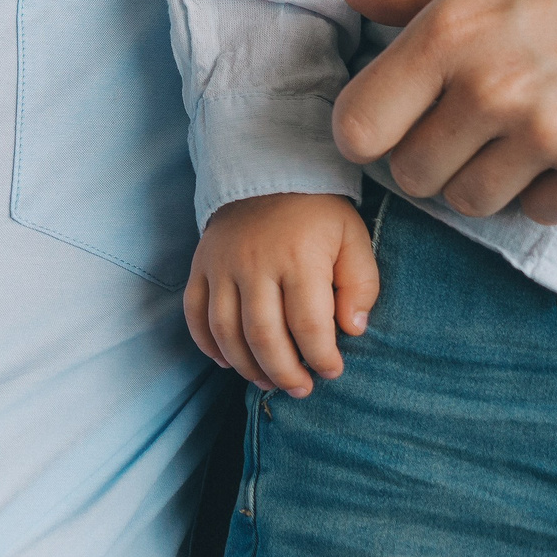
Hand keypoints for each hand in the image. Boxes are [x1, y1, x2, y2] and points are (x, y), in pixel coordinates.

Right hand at [184, 193, 379, 397]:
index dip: (322, 358)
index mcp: (299, 257)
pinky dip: (207, 344)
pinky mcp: (201, 265)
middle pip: (264, 336)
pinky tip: (229, 361)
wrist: (267, 168)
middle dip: (285, 373)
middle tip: (302, 389)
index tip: (333, 371)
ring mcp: (222, 264)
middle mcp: (255, 263)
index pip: (309, 325)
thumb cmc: (318, 213)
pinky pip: (195, 313)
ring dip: (247, 366)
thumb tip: (352, 330)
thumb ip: (361, 285)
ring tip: (269, 382)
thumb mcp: (353, 238)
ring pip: (226, 332)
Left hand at [333, 0, 556, 224]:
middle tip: (461, 124)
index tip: (390, 119)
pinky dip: (543, 190)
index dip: (366, 129)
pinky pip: (537, 212)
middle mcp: (490, 92)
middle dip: (425, 156)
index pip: (358, 128)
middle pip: (410, 176)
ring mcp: (547, 138)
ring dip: (481, 178)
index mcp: (449, 33)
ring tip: (514, 133)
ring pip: (469, 203)